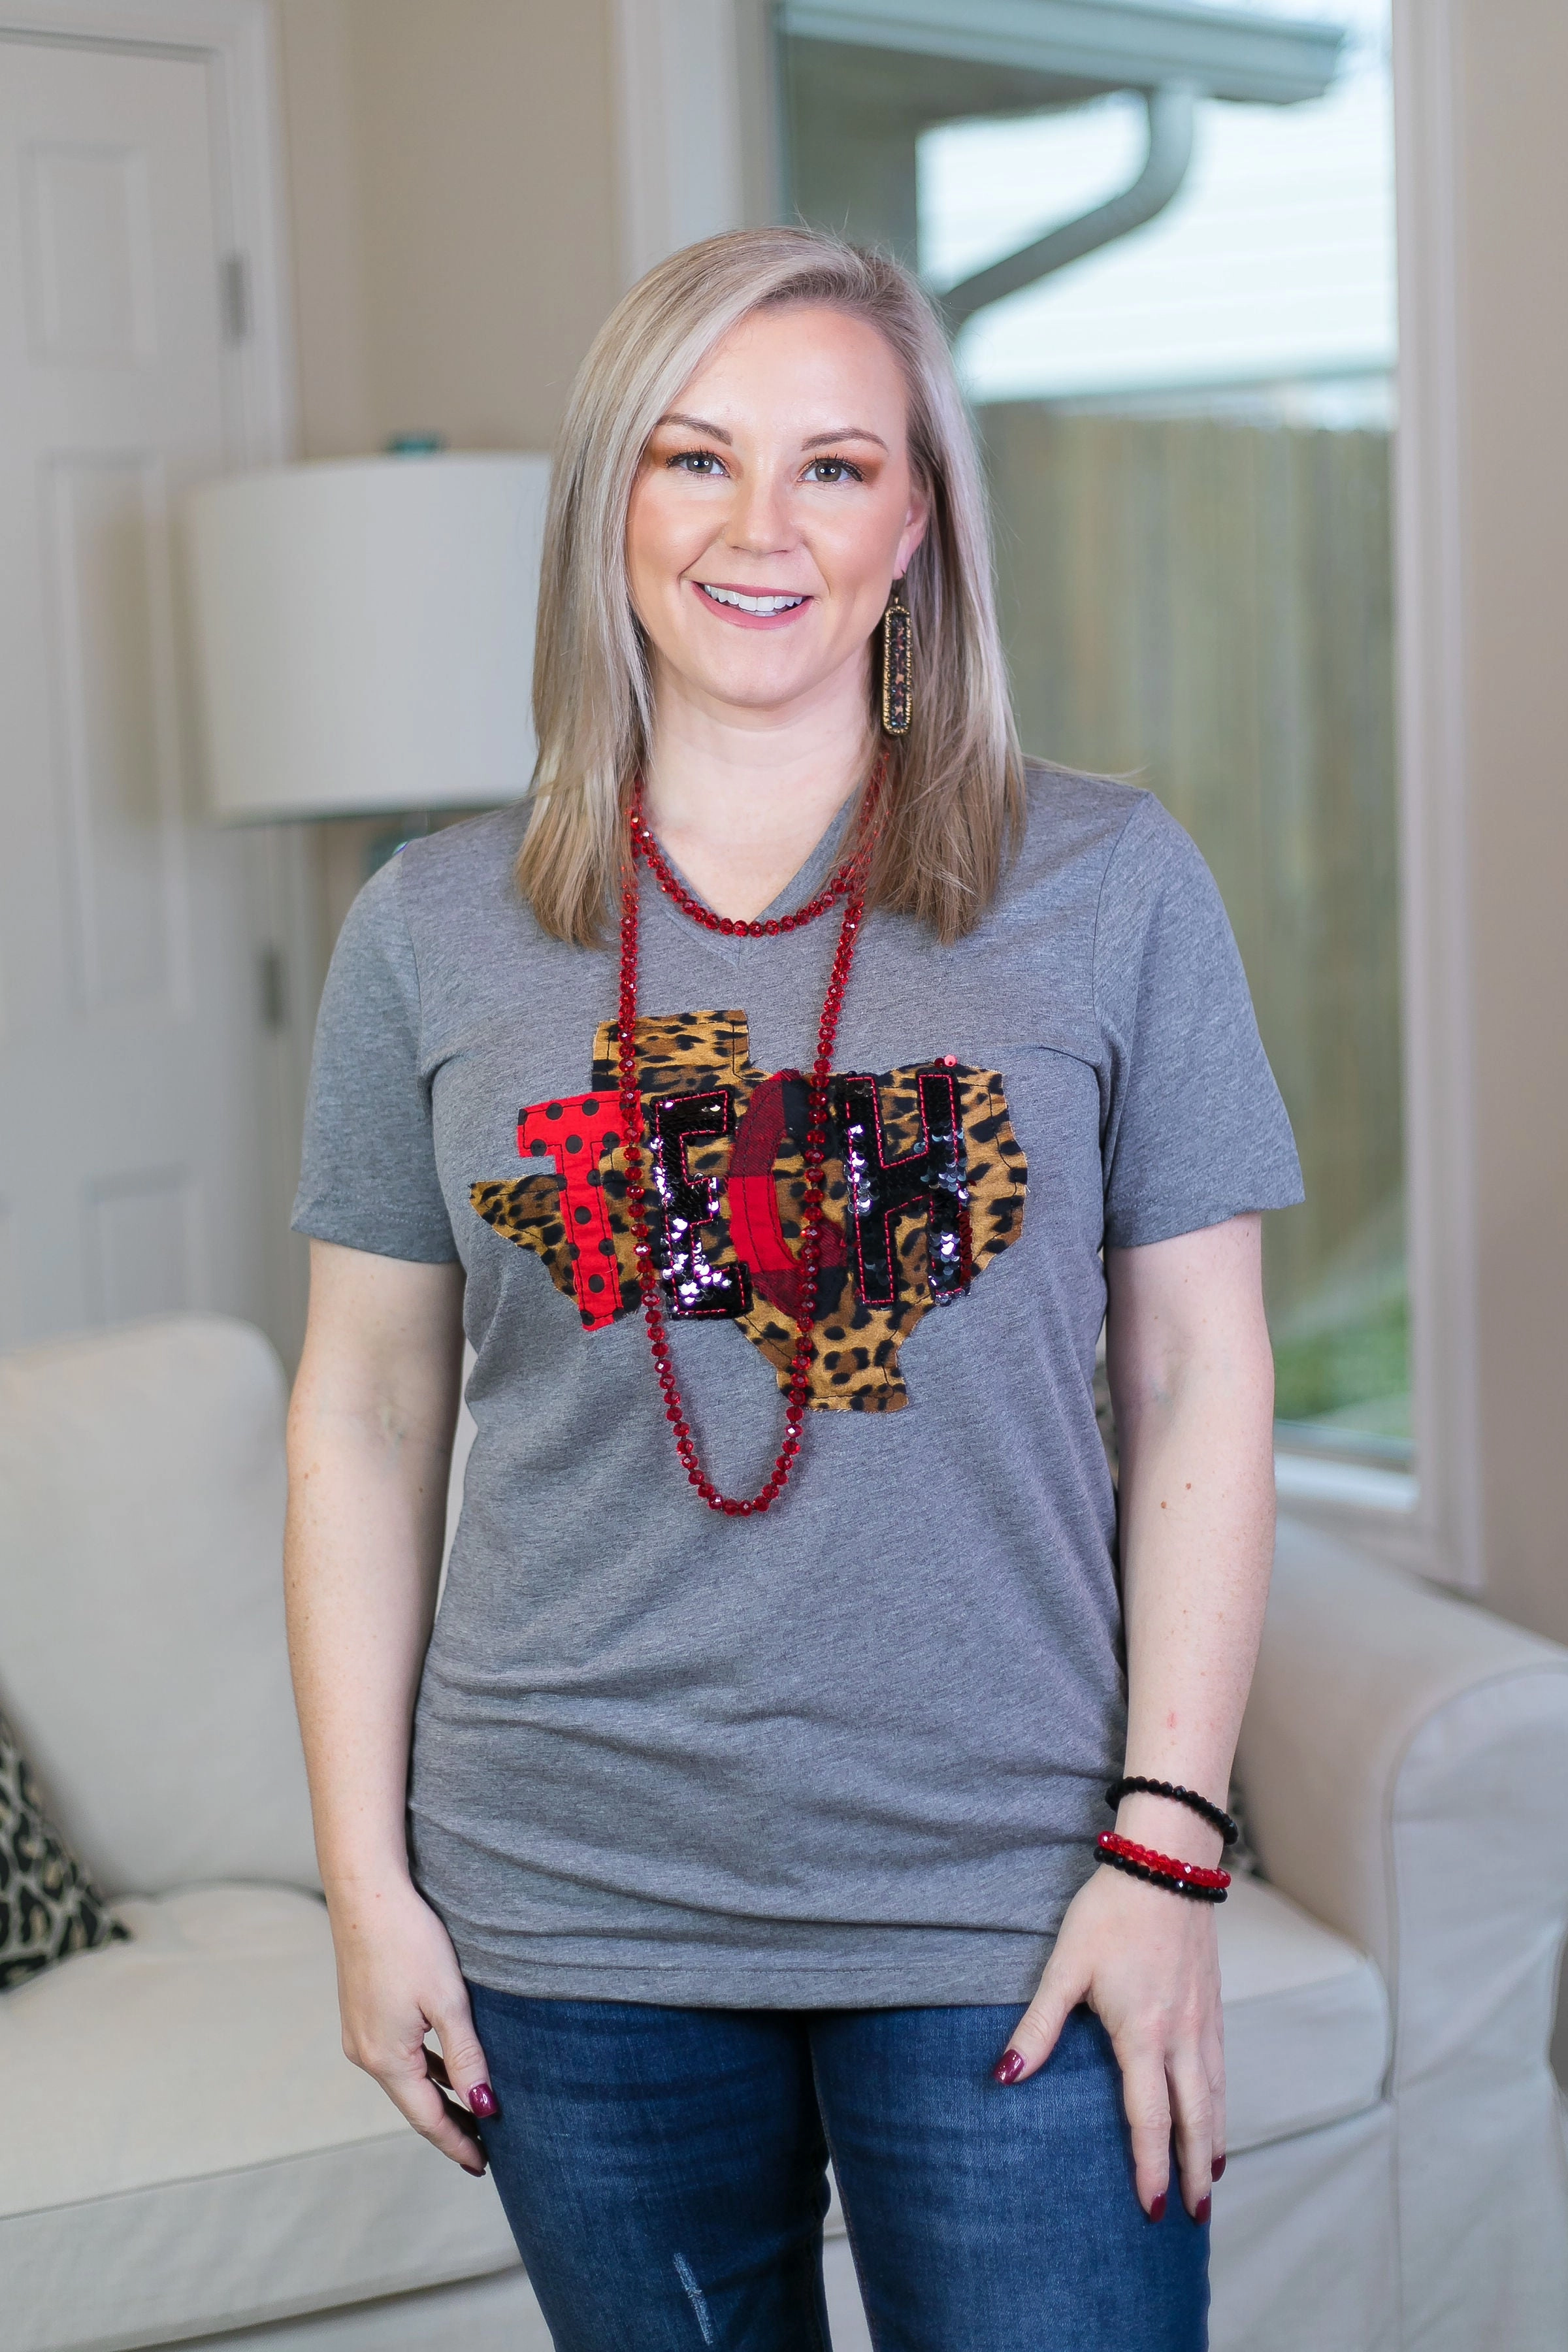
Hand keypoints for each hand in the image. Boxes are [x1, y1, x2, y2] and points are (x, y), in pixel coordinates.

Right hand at [327, 1872, 495, 2175]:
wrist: (366, 1892)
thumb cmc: (410, 1940)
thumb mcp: (449, 2001)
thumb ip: (467, 2057)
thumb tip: (484, 2107)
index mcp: (386, 2058)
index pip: (428, 2118)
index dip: (458, 2143)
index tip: (484, 2167)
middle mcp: (365, 2053)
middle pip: (414, 2104)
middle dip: (449, 2127)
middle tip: (485, 2151)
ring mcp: (359, 2034)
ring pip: (405, 2080)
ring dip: (437, 2098)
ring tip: (472, 2115)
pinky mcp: (361, 2013)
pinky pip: (396, 2056)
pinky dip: (423, 2070)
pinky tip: (444, 2069)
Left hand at [994, 1863, 1223, 2219]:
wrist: (1166, 1864)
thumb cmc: (1110, 1912)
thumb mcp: (1065, 1967)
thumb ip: (1038, 2026)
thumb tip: (1004, 2076)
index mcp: (1145, 2034)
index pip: (1150, 2117)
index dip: (1150, 2165)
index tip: (1152, 2207)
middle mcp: (1183, 2036)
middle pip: (1194, 2120)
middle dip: (1195, 2171)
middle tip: (1194, 2217)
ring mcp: (1205, 2021)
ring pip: (1215, 2097)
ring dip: (1214, 2142)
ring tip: (1212, 2180)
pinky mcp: (1213, 2004)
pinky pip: (1222, 2069)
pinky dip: (1221, 2103)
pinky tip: (1217, 2114)